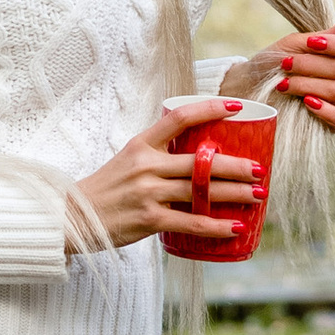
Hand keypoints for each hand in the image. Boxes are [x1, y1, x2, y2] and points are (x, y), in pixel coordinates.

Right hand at [70, 98, 259, 251]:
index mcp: (141, 144)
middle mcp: (146, 165)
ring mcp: (148, 193)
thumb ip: (157, 155)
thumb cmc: (107, 190)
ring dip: (235, 193)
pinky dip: (217, 226)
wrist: (74, 217)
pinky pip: (191, 223)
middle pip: (201, 161)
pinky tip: (236, 227)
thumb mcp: (127, 160)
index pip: (179, 118)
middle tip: (260, 169)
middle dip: (236, 165)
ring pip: (201, 191)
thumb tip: (198, 156)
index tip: (235, 107)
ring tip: (258, 195)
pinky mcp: (149, 220)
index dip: (209, 109)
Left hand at [224, 10, 334, 130]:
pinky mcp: (332, 124)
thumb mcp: (295, 44)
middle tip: (285, 63)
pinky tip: (307, 103)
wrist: (250, 88)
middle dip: (308, 64)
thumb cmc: (273, 64)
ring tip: (282, 84)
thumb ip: (326, 35)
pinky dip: (326, 110)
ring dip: (306, 84)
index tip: (310, 42)